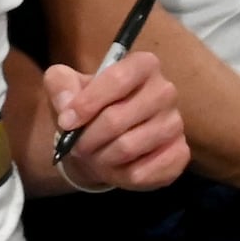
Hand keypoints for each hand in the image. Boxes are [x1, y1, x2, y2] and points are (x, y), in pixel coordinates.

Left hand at [42, 50, 185, 192]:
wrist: (106, 140)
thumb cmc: (88, 108)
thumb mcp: (65, 87)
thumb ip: (59, 85)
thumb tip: (67, 107)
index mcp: (143, 65)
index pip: (118, 78)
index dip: (88, 102)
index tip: (66, 121)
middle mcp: (165, 91)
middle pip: (118, 118)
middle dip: (88, 137)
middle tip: (76, 145)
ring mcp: (176, 124)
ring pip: (129, 147)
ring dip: (102, 157)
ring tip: (95, 155)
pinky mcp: (180, 154)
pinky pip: (146, 171)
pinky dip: (122, 175)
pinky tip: (117, 168)